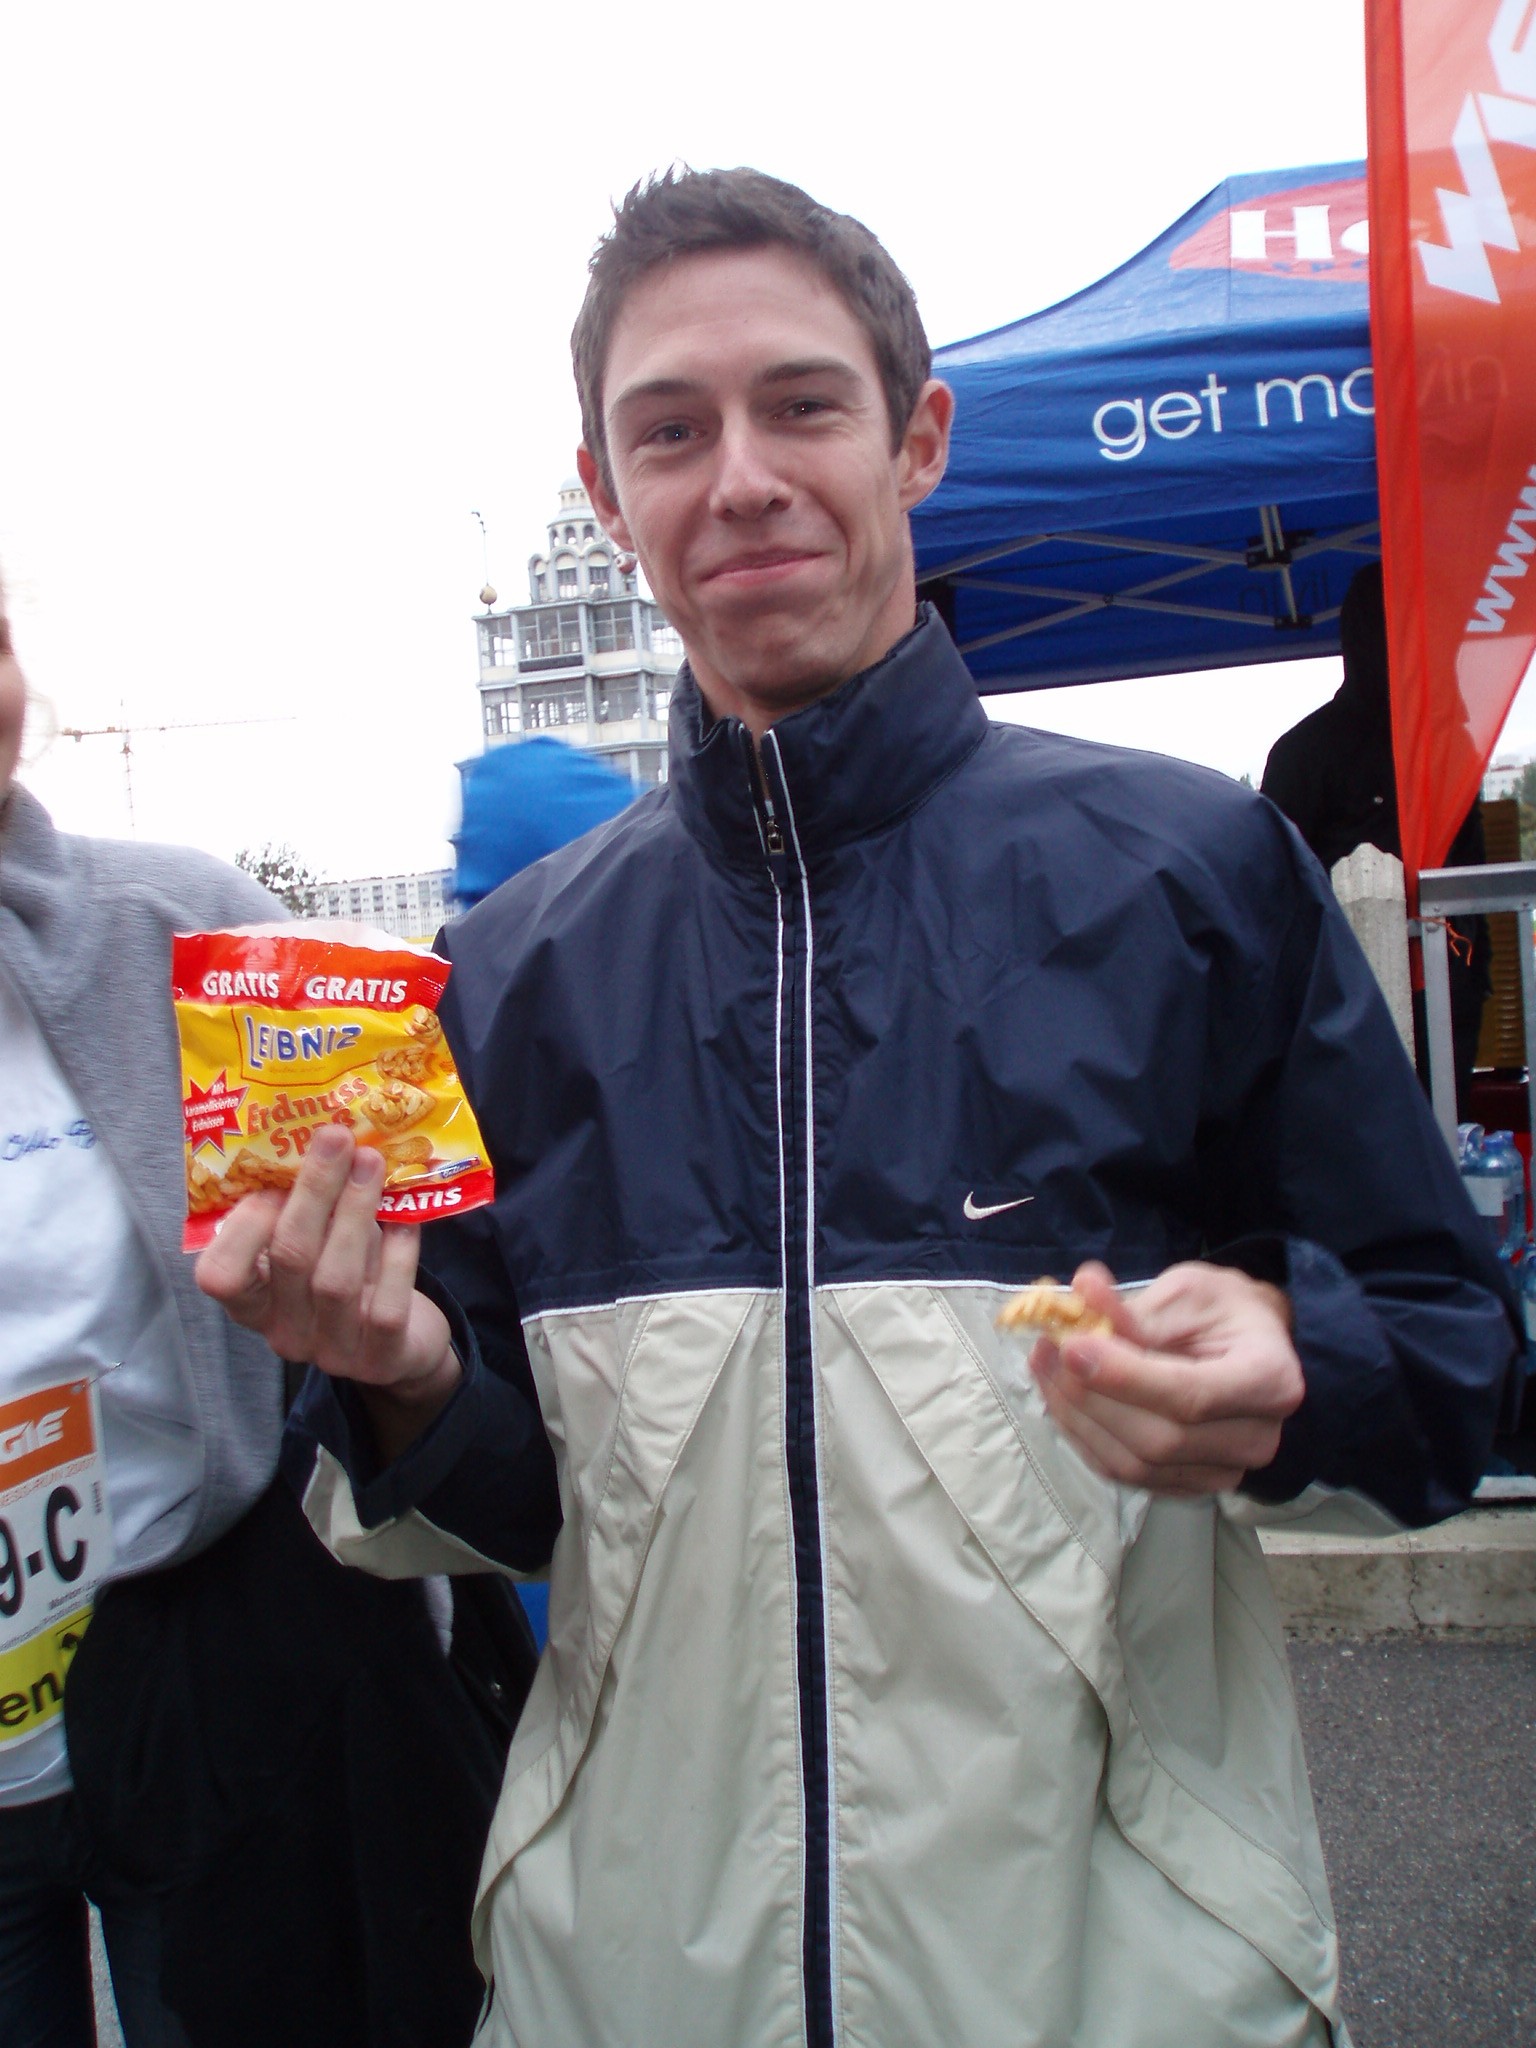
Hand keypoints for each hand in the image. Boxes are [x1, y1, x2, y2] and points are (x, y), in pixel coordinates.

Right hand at [195, 1125, 461, 1458]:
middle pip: (288, 1258)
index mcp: (253, 1302)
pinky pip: (386, 1308)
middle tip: (337, 1138)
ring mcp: (331, 1350)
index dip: (245, 1224)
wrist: (406, 1340)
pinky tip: (407, 1222)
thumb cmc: (350, 1271)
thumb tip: (320, 1131)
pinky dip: (398, 1258)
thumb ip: (308, 1203)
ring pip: (335, 1281)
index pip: (219, 1276)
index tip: (277, 1174)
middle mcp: (284, 1332)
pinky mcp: (380, 1360)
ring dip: (354, 1211)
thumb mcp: (319, 1239)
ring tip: (372, 1162)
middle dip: (314, 1190)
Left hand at [1028, 1259, 1303, 1497]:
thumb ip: (1136, 1305)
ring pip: (1135, 1464)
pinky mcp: (1189, 1485)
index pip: (1192, 1396)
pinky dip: (1084, 1436)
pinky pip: (1125, 1474)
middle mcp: (1255, 1439)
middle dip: (1091, 1396)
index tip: (1072, 1346)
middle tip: (1048, 1349)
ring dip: (1076, 1417)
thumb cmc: (1224, 1313)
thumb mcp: (1187, 1292)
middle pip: (1160, 1439)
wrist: (1250, 1348)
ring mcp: (1223, 1472)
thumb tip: (1082, 1289)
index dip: (1125, 1377)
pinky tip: (1061, 1395)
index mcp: (1270, 1380)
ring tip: (1044, 1365)